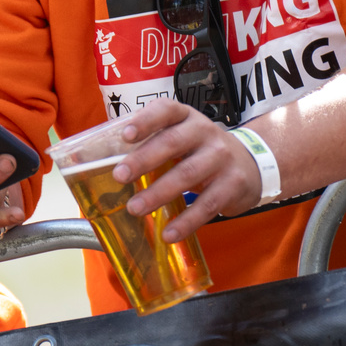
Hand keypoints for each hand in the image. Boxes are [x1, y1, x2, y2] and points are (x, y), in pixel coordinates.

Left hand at [104, 101, 262, 240]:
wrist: (250, 165)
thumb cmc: (199, 151)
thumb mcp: (179, 138)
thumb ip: (148, 144)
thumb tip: (94, 160)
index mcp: (185, 117)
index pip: (165, 111)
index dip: (144, 121)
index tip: (124, 135)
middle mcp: (205, 132)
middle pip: (173, 142)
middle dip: (143, 159)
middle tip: (119, 176)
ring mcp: (222, 157)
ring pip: (188, 174)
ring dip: (159, 193)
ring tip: (135, 209)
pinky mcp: (233, 184)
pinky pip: (208, 204)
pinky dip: (187, 221)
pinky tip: (169, 234)